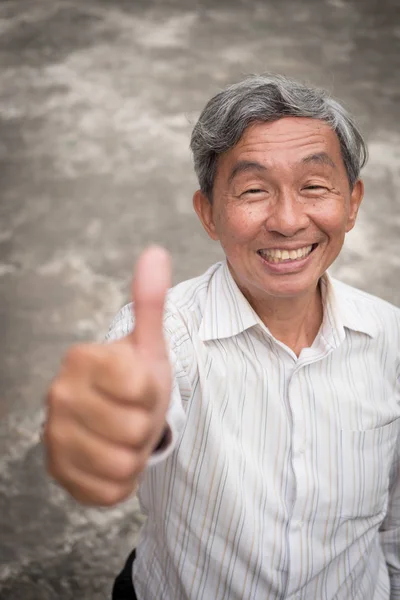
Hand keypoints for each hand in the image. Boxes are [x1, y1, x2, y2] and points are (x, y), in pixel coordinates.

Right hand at [44, 246, 171, 505]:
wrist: (115, 416)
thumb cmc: (135, 378)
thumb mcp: (149, 344)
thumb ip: (150, 301)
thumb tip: (156, 252)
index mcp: (81, 358)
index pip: (140, 386)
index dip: (152, 391)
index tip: (139, 386)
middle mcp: (58, 395)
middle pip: (134, 428)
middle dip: (145, 425)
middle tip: (134, 414)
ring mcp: (53, 436)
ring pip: (123, 463)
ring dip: (136, 453)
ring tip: (125, 435)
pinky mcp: (58, 472)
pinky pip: (110, 490)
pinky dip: (123, 479)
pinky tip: (112, 457)